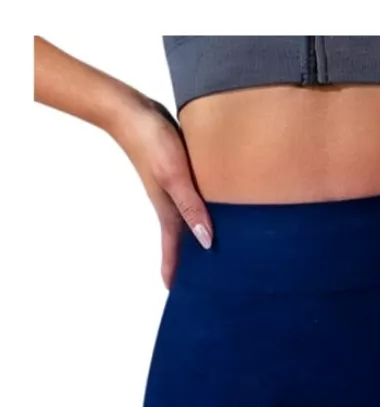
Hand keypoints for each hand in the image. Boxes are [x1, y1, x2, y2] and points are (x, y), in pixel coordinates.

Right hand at [112, 94, 213, 288]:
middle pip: (182, 238)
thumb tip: (207, 241)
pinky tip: (215, 208)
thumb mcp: (175, 177)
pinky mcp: (178, 172)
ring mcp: (173, 188)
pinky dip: (202, 210)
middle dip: (189, 259)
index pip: (172, 249)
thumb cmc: (151, 141)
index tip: (176, 292)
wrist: (131, 109)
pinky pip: (192, 199)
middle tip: (204, 278)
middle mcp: (170, 204)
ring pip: (188, 219)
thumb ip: (191, 207)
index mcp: (168, 211)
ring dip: (197, 234)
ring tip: (214, 248)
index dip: (174, 271)